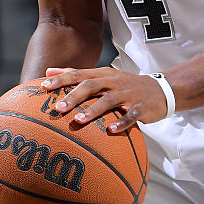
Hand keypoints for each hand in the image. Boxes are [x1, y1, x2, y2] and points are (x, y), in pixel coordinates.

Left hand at [41, 66, 168, 131]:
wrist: (160, 90)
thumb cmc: (124, 85)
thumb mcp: (103, 75)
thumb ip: (77, 74)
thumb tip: (48, 72)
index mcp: (103, 74)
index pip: (79, 74)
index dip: (62, 80)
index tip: (44, 87)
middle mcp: (114, 82)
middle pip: (92, 86)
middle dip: (74, 96)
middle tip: (58, 108)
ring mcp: (128, 94)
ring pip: (109, 100)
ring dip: (93, 110)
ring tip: (79, 120)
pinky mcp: (140, 107)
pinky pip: (130, 115)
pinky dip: (121, 123)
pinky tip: (110, 131)